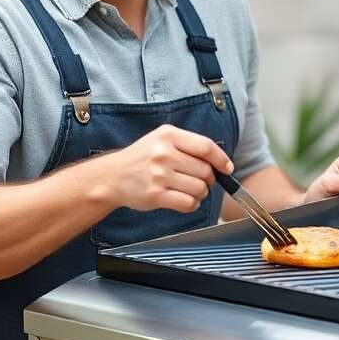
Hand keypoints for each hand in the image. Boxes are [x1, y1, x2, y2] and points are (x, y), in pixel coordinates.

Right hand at [95, 124, 232, 213]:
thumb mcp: (162, 139)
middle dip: (208, 179)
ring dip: (200, 193)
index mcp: (168, 135)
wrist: (112, 176)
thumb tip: (220, 161)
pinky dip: (192, 204)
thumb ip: (188, 145)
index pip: (206, 147)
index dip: (221, 160)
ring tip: (188, 190)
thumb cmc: (142, 158)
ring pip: (200, 188)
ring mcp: (159, 175)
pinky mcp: (155, 195)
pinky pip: (188, 203)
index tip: (227, 168)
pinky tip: (183, 199)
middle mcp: (163, 153)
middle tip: (199, 180)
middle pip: (205, 170)